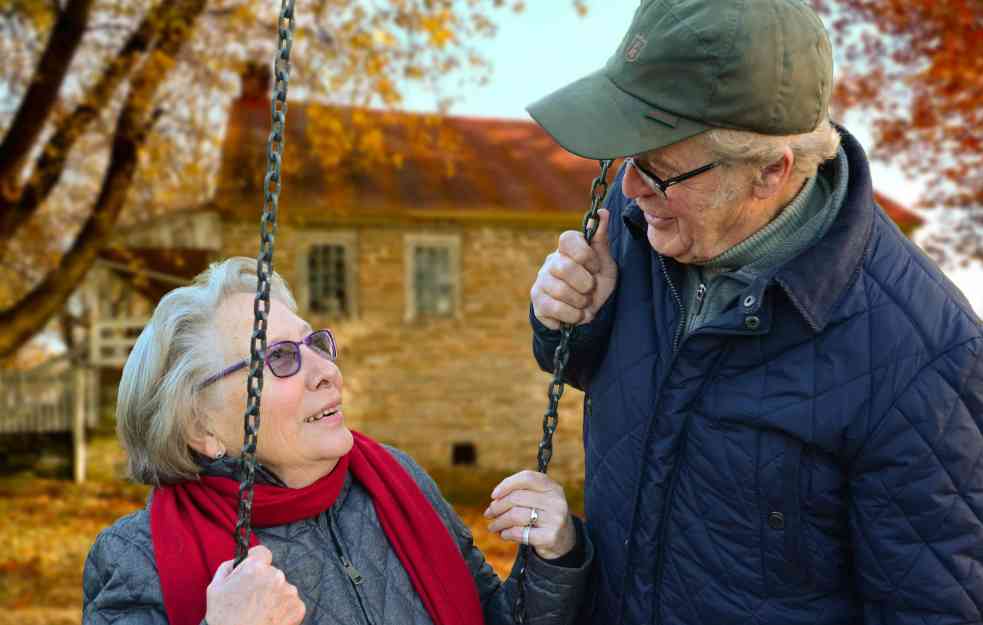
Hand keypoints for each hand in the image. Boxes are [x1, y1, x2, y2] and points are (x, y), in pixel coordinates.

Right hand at [206, 545, 305, 624]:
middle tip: (252, 600)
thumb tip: (239, 560)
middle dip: (264, 582)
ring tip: (260, 612)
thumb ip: (229, 566)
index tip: (253, 573)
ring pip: (282, 588)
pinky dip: (283, 609)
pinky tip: (270, 618)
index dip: (256, 562)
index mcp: (256, 568)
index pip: (262, 552)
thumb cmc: (223, 618)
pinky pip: (291, 603)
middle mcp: (276, 576)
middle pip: (272, 572)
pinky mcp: (298, 607)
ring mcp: (289, 592)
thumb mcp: (215, 587)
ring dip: (274, 596)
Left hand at [484, 470, 575, 560]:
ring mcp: (555, 519)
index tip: (493, 495)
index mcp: (552, 487)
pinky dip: (507, 533)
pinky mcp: (550, 537)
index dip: (506, 484)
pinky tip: (504, 534)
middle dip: (497, 507)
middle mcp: (556, 501)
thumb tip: (495, 499)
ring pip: (515, 516)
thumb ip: (522, 493)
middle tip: (489, 513)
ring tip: (493, 526)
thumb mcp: (540, 498)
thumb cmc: (544, 515)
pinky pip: (520, 533)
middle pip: (516, 498)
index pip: (526, 477)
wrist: (564, 540)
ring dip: (499, 522)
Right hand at [531, 208, 616, 329]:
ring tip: (584, 304)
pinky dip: (572, 316)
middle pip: (565, 268)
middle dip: (585, 284)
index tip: (595, 267)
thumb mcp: (604, 262)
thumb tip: (603, 212)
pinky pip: (554, 309)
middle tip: (590, 289)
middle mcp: (550, 262)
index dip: (585, 255)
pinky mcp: (537, 302)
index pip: (567, 238)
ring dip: (580, 303)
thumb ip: (601, 239)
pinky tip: (576, 314)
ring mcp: (541, 282)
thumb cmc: (596, 281)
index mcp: (567, 249)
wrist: (587, 311)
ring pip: (559, 291)